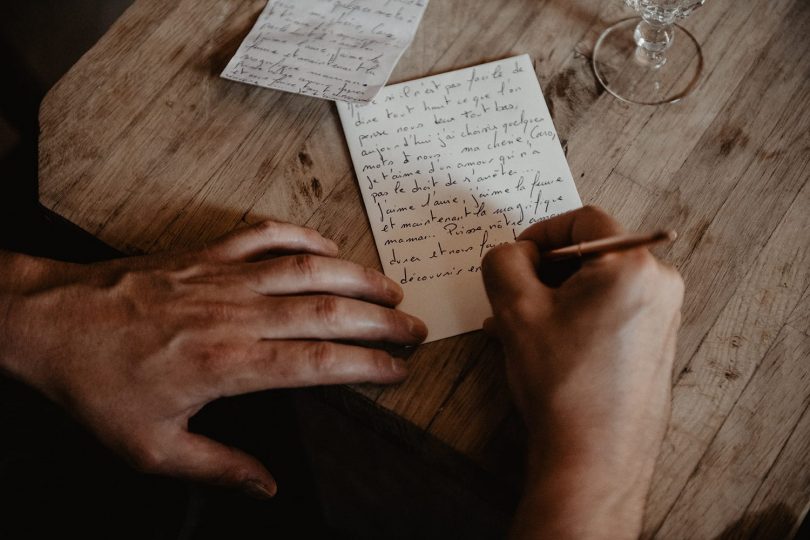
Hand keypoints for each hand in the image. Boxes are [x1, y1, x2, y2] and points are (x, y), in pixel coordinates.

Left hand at [0, 220, 425, 497]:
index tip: (398, 370)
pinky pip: (266, 235)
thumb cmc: (99, 387)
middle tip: (416, 329)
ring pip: (308, 269)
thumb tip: (267, 486)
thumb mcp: (151, 448)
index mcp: (232, 364)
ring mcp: (225, 276)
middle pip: (329, 311)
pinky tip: (328, 247)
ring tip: (392, 287)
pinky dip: (304, 236)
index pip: (320, 363)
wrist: (51, 323)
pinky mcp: (207, 252)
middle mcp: (238, 314)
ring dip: (357, 275)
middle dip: (381, 321)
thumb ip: (217, 467)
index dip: (368, 366)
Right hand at [481, 206, 683, 539]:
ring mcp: (664, 319)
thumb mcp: (515, 309)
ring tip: (516, 328)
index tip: (514, 257)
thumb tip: (514, 253)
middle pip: (591, 254)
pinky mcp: (656, 346)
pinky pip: (611, 313)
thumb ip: (503, 261)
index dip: (541, 232)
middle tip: (510, 298)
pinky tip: (543, 346)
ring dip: (555, 298)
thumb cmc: (560, 381)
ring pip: (597, 287)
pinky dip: (576, 318)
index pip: (583, 219)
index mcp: (633, 265)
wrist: (593, 457)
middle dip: (544, 272)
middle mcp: (660, 286)